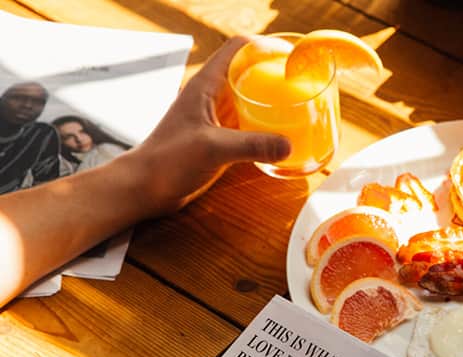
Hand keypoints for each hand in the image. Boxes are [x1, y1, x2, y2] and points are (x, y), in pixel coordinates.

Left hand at [134, 36, 290, 215]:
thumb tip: (287, 145)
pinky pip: (249, 125)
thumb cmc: (167, 161)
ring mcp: (217, 118)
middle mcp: (212, 97)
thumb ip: (251, 145)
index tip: (289, 59)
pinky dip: (266, 127)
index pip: (238, 49)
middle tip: (301, 84)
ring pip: (250, 100)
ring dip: (271, 102)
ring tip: (298, 108)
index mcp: (206, 85)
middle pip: (249, 73)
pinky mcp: (220, 139)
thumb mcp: (212, 148)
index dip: (264, 47)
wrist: (146, 188)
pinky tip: (281, 137)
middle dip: (274, 75)